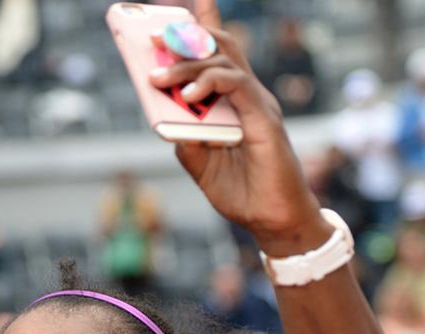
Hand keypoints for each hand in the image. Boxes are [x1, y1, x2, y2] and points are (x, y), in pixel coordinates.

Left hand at [148, 0, 330, 255]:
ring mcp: (258, 103)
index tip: (188, 2)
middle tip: (151, 37)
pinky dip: (210, 83)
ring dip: (186, 64)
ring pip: (223, 60)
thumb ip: (186, 138)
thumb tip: (164, 116)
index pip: (221, 53)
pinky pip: (237, 85)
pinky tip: (190, 95)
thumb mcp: (201, 165)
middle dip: (185, 35)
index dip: (206, 22)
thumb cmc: (243, 193)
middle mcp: (249, 95)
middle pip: (219, 46)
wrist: (272, 221)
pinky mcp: (264, 117)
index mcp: (235, 101)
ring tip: (158, 77)